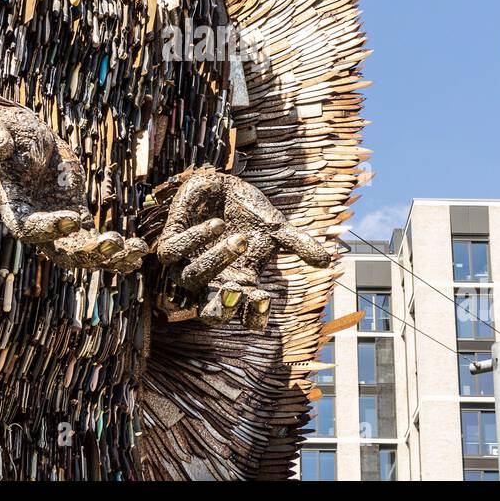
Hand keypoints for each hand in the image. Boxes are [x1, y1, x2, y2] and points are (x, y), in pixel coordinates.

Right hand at [0, 107, 147, 272]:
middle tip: (112, 244)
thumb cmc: (11, 134)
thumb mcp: (2, 130)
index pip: (29, 228)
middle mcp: (37, 225)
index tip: (73, 218)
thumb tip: (0, 147)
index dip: (50, 228)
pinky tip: (138, 251)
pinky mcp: (77, 216)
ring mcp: (60, 224)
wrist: (24, 139)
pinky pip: (95, 240)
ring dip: (109, 257)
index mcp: (16, 208)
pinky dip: (116, 250)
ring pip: (83, 252)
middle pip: (60, 251)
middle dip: (87, 252)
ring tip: (135, 254)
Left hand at [156, 169, 334, 329]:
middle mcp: (211, 280)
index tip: (264, 300)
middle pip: (210, 313)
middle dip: (221, 307)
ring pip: (190, 279)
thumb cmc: (249, 213)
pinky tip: (216, 224)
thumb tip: (328, 260)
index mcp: (238, 283)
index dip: (252, 316)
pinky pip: (172, 252)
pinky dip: (194, 239)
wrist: (224, 184)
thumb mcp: (276, 229)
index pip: (243, 313)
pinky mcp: (171, 242)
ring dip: (216, 260)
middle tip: (235, 291)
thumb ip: (298, 244)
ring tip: (240, 238)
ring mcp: (188, 263)